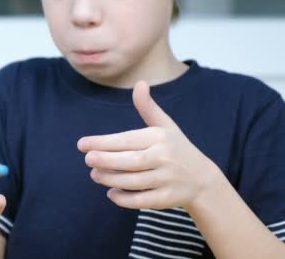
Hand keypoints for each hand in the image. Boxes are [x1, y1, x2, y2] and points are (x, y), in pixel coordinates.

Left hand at [77, 81, 218, 209]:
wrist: (201, 179)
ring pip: (133, 181)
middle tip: (87, 160)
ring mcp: (166, 179)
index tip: (82, 144)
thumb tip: (140, 83)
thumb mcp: (165, 126)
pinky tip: (111, 192)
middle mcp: (164, 158)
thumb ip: (148, 107)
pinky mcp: (166, 199)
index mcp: (160, 138)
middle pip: (130, 161)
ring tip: (95, 174)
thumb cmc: (176, 148)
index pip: (127, 140)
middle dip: (105, 161)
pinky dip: (124, 198)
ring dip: (110, 179)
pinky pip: (141, 201)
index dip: (103, 142)